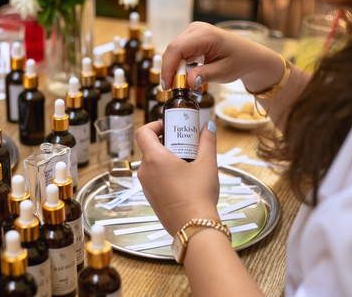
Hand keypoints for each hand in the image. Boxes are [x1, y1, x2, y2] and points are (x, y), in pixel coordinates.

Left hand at [136, 120, 220, 234]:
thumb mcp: (207, 164)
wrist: (194, 227)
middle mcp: (145, 171)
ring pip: (152, 163)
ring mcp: (146, 186)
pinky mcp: (150, 197)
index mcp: (154, 159)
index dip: (154, 125)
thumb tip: (208, 126)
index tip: (169, 126)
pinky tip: (183, 178)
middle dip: (166, 141)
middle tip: (184, 142)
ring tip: (187, 161)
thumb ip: (207, 141)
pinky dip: (164, 172)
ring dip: (166, 157)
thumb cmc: (198, 195)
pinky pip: (154, 177)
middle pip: (149, 147)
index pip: (143, 132)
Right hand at [161, 22, 283, 92]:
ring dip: (174, 69)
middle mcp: (196, 29)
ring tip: (181, 85)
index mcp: (205, 35)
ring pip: (173, 52)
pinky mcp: (191, 38)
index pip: (177, 49)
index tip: (167, 86)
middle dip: (170, 71)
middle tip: (174, 89)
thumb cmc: (239, 61)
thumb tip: (187, 81)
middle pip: (172, 50)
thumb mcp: (224, 72)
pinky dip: (178, 66)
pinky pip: (178, 52)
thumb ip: (205, 76)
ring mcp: (192, 32)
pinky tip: (185, 76)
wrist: (248, 56)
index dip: (168, 68)